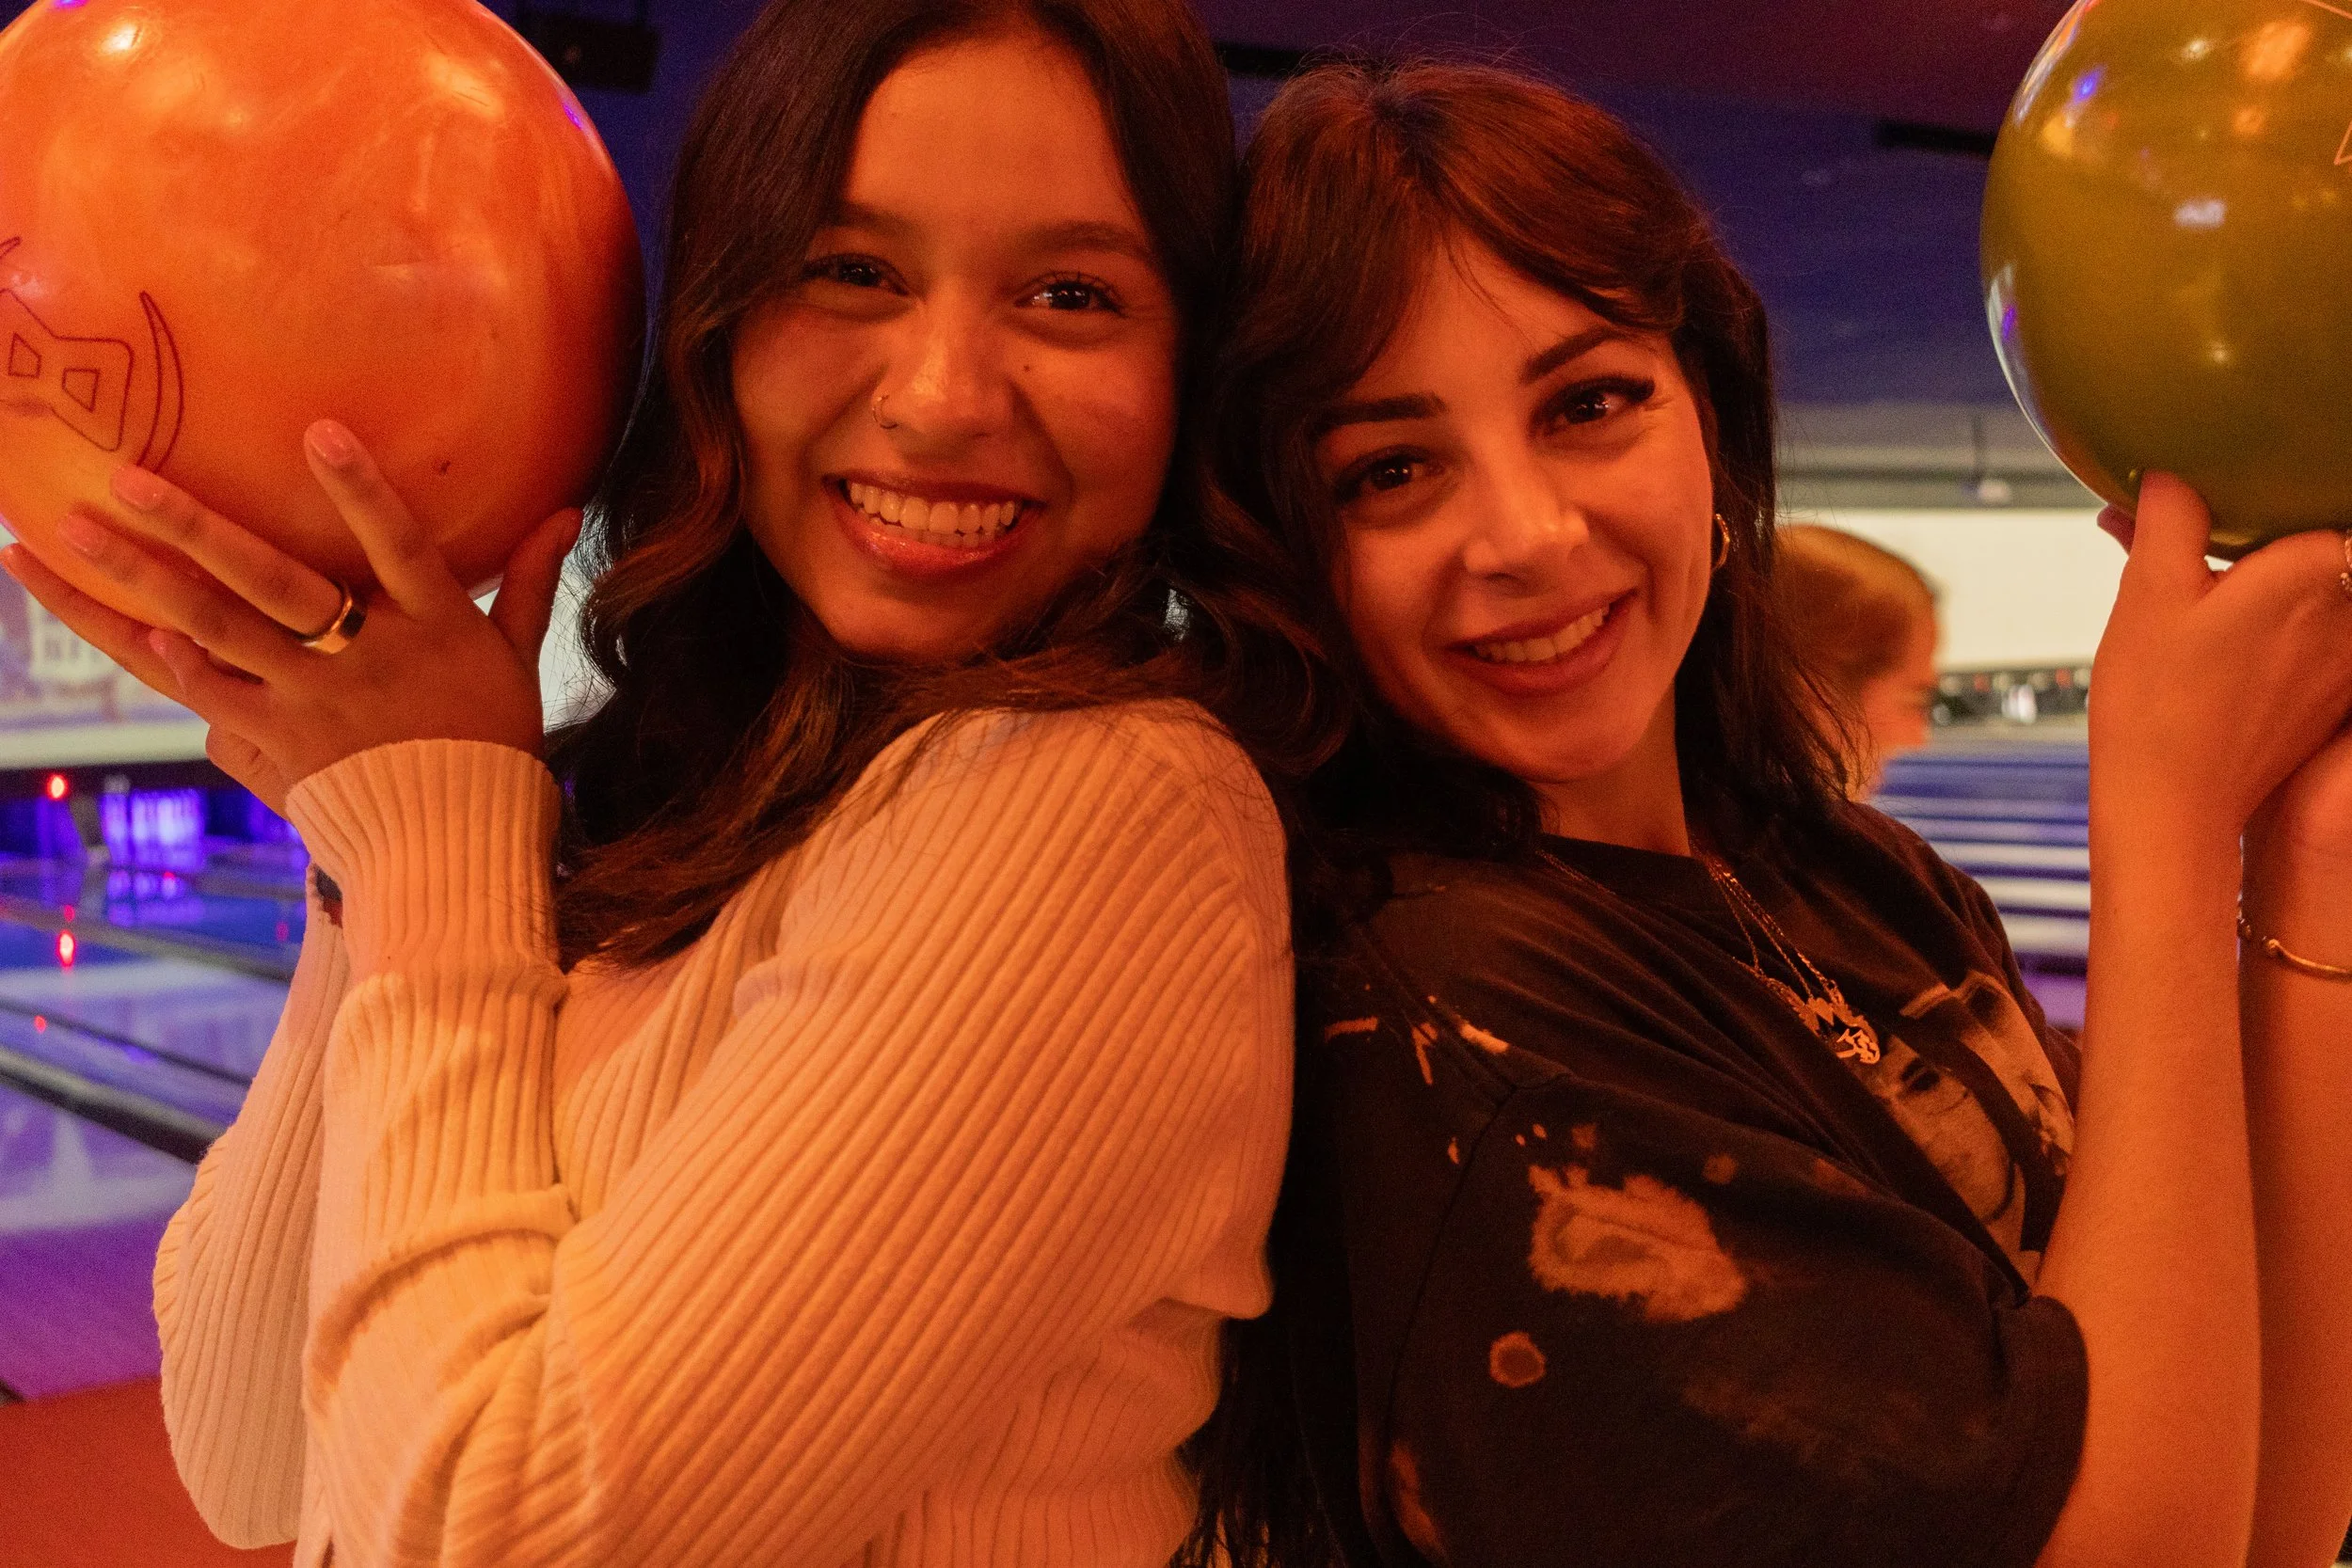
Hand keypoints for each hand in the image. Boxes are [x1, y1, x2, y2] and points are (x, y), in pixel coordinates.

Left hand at [0, 421, 579, 814]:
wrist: (457, 844)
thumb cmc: (491, 741)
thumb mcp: (516, 658)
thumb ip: (528, 580)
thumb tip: (567, 510)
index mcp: (434, 627)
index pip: (398, 546)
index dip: (362, 492)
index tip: (319, 431)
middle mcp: (368, 659)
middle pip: (274, 583)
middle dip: (195, 528)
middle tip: (125, 477)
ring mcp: (315, 703)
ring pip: (217, 631)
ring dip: (139, 581)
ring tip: (67, 535)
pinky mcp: (281, 743)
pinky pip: (216, 696)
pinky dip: (177, 662)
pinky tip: (126, 626)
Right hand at [2091, 474, 2351, 838]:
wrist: (2173, 809)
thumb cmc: (2158, 706)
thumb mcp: (2147, 593)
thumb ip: (2169, 518)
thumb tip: (2173, 477)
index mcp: (2312, 569)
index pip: (2314, 497)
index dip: (2270, 491)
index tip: (2229, 502)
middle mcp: (2347, 612)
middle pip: (2318, 549)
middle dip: (2261, 546)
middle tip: (2200, 546)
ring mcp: (2345, 661)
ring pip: (2316, 599)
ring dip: (2273, 589)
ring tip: (2206, 596)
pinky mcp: (2330, 700)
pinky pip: (2315, 642)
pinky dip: (2278, 633)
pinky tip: (2221, 645)